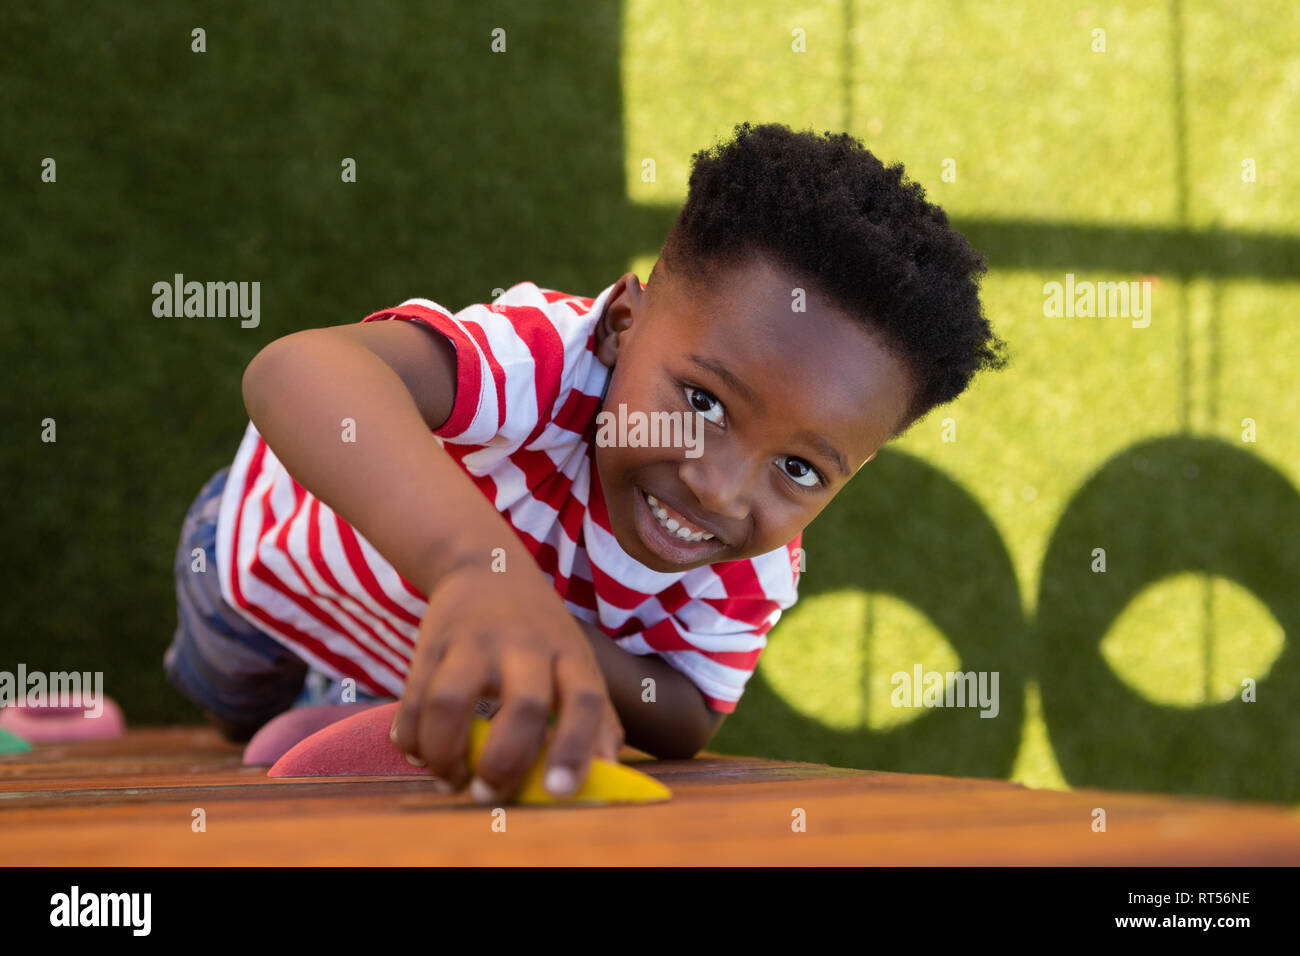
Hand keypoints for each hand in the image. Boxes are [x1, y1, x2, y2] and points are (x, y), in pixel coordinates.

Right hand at [390, 564, 624, 801]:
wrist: (487, 567)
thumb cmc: (541, 635)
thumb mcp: (578, 663)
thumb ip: (596, 721)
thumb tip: (607, 776)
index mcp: (568, 655)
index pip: (585, 699)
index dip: (576, 748)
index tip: (559, 791)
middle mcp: (524, 645)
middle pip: (524, 704)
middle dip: (505, 762)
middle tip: (490, 794)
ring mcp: (473, 642)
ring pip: (450, 701)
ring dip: (445, 753)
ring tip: (451, 779)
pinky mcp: (431, 645)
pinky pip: (412, 699)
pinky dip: (410, 738)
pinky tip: (421, 755)